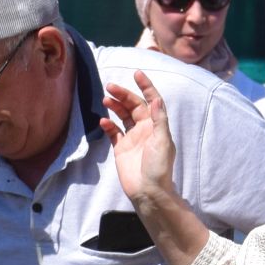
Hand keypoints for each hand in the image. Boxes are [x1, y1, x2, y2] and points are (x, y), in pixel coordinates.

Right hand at [101, 72, 179, 208]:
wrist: (148, 191)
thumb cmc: (159, 167)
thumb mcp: (162, 141)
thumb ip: (159, 119)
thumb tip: (156, 98)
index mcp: (157, 126)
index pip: (152, 101)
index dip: (146, 87)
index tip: (137, 74)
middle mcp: (145, 129)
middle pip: (134, 106)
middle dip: (123, 95)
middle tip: (110, 87)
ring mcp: (133, 138)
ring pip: (122, 116)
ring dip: (114, 106)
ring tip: (105, 100)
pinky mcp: (121, 148)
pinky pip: (113, 132)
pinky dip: (108, 125)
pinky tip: (102, 121)